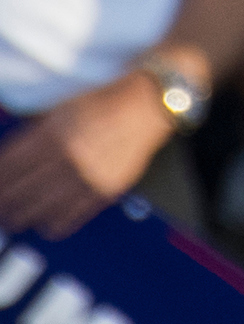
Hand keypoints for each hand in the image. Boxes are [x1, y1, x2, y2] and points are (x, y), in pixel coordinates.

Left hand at [0, 73, 176, 236]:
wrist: (150, 103)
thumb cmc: (106, 100)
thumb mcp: (61, 107)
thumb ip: (34, 132)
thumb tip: (8, 159)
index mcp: (53, 133)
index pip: (8, 169)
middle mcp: (69, 158)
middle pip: (18, 193)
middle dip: (3, 201)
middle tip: (0, 205)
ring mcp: (88, 176)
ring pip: (39, 210)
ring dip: (22, 216)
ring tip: (15, 218)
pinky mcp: (106, 190)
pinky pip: (70, 218)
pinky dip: (53, 224)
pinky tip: (45, 223)